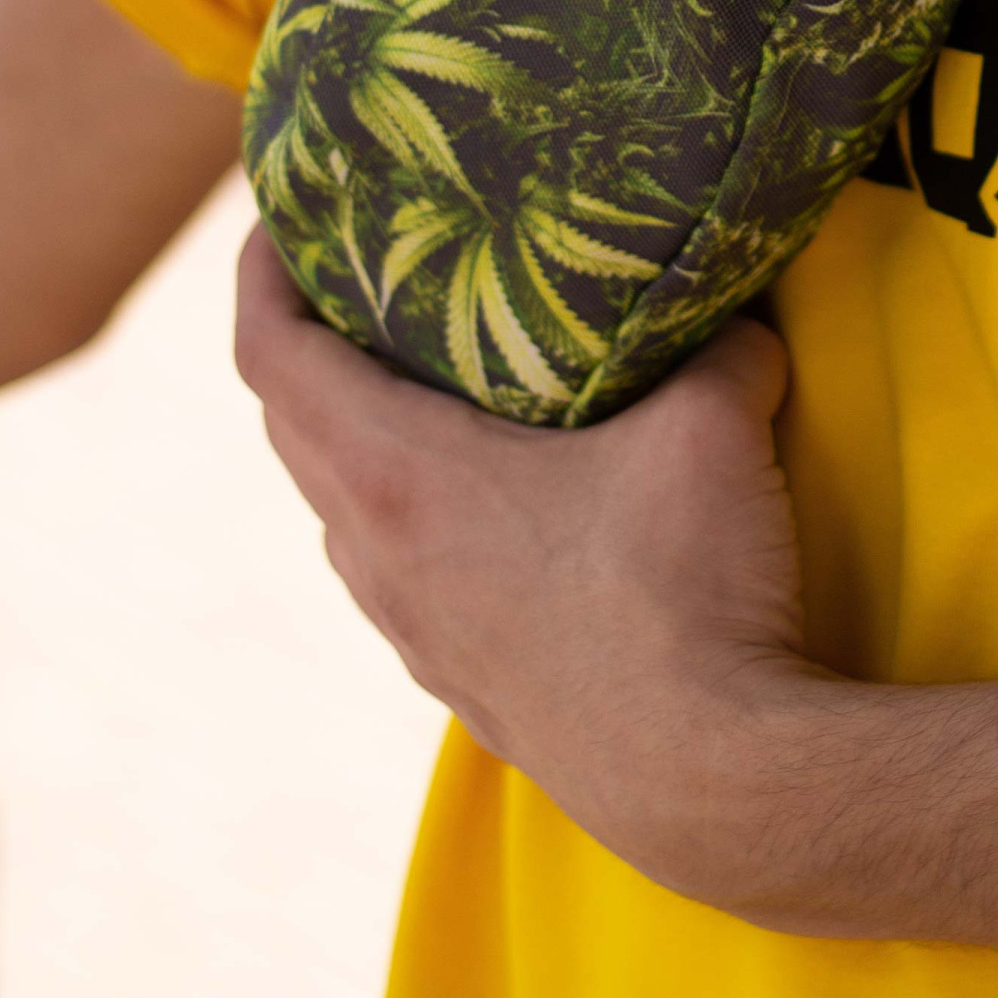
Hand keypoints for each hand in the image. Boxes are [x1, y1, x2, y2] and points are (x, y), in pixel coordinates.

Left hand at [234, 227, 817, 904]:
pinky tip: (494, 505)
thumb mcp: (712, 420)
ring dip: (357, 439)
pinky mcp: (464, 686)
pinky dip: (413, 515)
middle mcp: (378, 554)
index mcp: (397, 473)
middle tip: (362, 276)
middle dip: (309, 342)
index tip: (276, 216)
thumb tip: (737, 305)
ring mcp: (414, 631)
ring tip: (422, 382)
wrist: (710, 781)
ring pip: (344, 511)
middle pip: (292, 427)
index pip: (271, 354)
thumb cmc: (682, 588)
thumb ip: (721, 340)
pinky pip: (400, 575)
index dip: (260, 274)